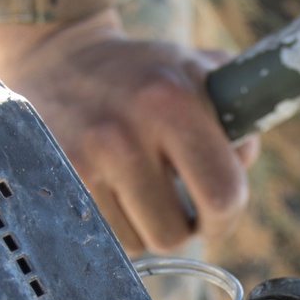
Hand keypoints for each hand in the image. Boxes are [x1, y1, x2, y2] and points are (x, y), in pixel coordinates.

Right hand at [0, 10, 257, 255]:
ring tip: (136, 188)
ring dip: (143, 226)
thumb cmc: (146, 75)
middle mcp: (126, 130)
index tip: (216, 217)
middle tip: (175, 204)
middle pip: (174, 234)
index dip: (225, 219)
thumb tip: (242, 166)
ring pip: (136, 242)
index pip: (221, 195)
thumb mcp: (199, 74)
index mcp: (173, 100)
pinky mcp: (56, 177)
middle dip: (181, 226)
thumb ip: (239, 120)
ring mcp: (86, 156)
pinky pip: (102, 237)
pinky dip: (111, 224)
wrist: (60, 57)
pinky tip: (108, 190)